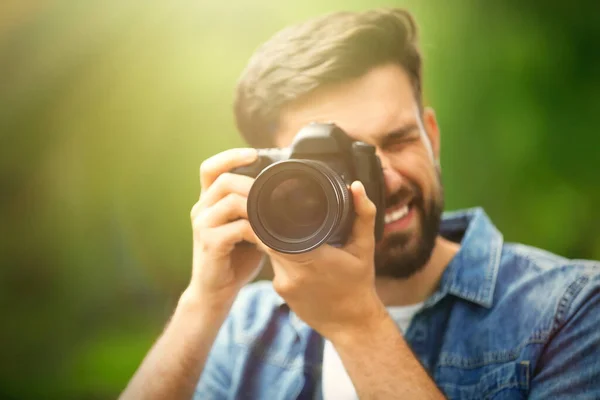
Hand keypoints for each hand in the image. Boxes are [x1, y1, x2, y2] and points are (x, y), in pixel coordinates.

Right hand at [185, 148, 265, 308]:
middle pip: (223, 180)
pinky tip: (267, 238)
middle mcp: (201, 209)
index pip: (210, 168)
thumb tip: (284, 194)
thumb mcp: (245, 228)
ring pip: (230, 201)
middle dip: (251, 183)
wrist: (215, 292)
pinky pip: (236, 227)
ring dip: (256, 206)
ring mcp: (202, 225)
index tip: (254, 153)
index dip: (230, 156)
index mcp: (208, 202)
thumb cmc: (234, 259)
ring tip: (273, 216)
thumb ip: (255, 210)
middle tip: (272, 193)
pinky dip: (257, 231)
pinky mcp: (209, 243)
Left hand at [265, 181, 386, 339]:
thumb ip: (362, 215)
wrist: (352, 324)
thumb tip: (356, 186)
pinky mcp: (280, 292)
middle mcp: (292, 273)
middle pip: (267, 238)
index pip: (274, 231)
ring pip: (268, 251)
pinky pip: (274, 265)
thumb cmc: (359, 283)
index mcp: (311, 258)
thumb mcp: (365, 247)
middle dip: (271, 223)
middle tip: (279, 208)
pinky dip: (281, 256)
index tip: (274, 200)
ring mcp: (283, 285)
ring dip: (276, 239)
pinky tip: (294, 252)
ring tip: (290, 229)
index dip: (268, 214)